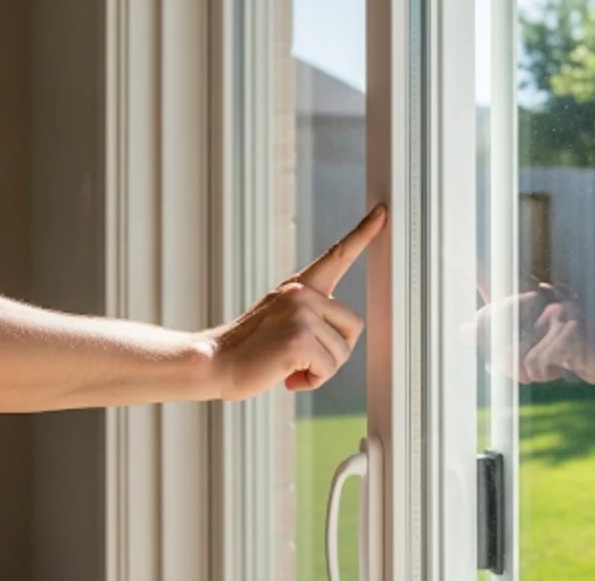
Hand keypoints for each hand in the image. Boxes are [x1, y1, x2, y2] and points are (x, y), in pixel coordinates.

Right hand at [206, 205, 386, 400]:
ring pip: (342, 352)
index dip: (362, 234)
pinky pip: (328, 368)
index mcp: (299, 286)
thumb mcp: (281, 320)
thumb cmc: (249, 350)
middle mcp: (302, 293)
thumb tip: (341, 337)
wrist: (212, 363)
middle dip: (335, 351)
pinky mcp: (300, 338)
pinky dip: (313, 381)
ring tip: (288, 366)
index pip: (337, 255)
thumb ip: (311, 317)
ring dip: (321, 369)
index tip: (382, 212)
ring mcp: (302, 313)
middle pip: (354, 326)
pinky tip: (287, 377)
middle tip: (303, 359)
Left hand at [469, 284, 594, 384]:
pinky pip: (535, 364)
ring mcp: (556, 312)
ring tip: (550, 366)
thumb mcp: (534, 341)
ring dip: (528, 371)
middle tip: (526, 369)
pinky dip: (545, 375)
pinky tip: (564, 368)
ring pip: (515, 352)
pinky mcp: (569, 332)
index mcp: (531, 293)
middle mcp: (542, 296)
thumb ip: (499, 333)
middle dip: (504, 358)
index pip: (494, 281)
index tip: (453, 271)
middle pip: (496, 329)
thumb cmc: (574, 351)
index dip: (473, 276)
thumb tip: (461, 330)